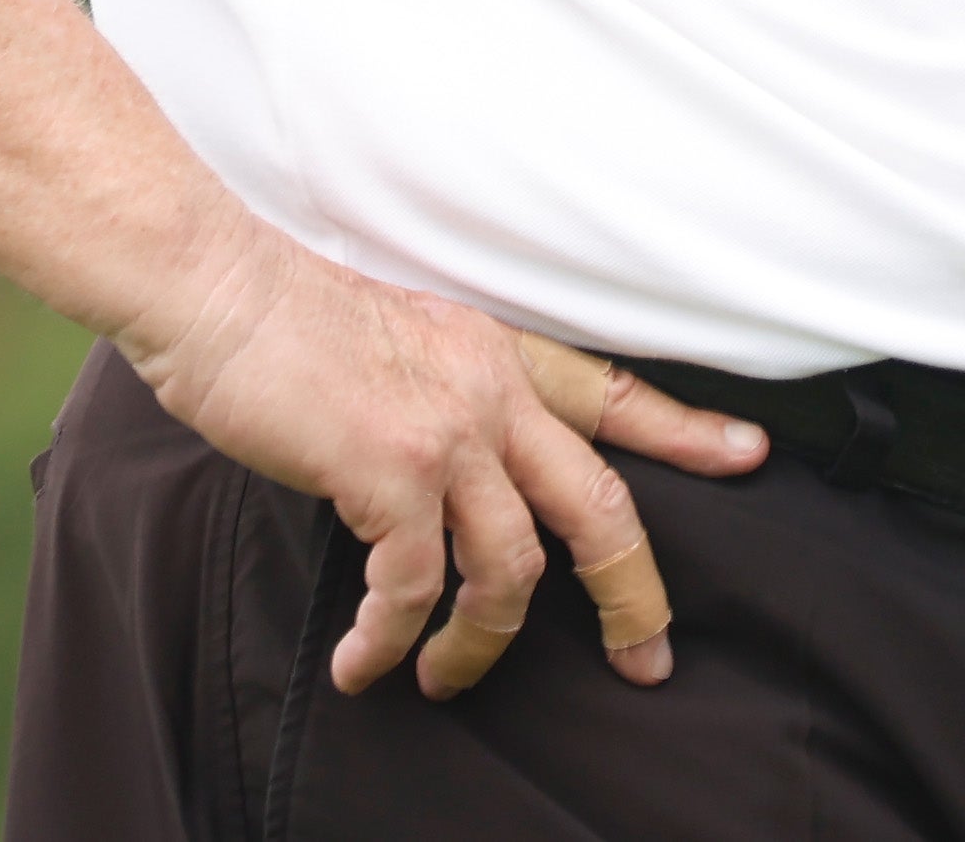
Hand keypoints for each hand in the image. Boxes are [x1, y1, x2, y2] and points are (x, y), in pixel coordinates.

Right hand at [124, 221, 766, 700]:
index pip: (611, 394)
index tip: (748, 456)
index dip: (685, 431)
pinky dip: (391, 641)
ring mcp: (448, 430)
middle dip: (631, 592)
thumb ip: (446, 396)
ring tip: (446, 677)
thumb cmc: (286, 320)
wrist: (216, 288)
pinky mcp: (391, 469)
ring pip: (512, 567)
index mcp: (497, 352)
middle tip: (645, 655)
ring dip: (482, 642)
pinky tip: (364, 663)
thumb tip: (454, 473)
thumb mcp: (402, 339)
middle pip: (598, 504)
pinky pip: (413, 588)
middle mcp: (490, 390)